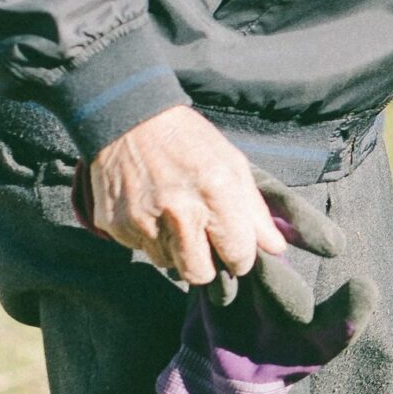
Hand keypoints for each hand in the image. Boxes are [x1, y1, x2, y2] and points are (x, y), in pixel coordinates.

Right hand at [81, 106, 287, 286]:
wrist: (127, 119)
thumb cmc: (186, 140)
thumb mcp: (231, 163)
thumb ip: (255, 210)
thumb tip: (276, 248)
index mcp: (215, 193)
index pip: (238, 255)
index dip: (240, 257)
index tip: (234, 249)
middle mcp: (178, 212)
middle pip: (199, 274)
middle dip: (207, 265)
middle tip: (204, 242)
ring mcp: (143, 221)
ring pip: (167, 264)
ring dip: (175, 249)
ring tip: (174, 217)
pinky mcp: (116, 225)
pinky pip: (141, 250)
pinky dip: (149, 237)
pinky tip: (151, 210)